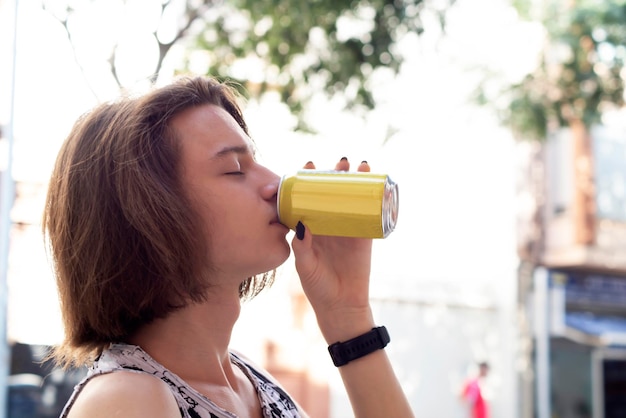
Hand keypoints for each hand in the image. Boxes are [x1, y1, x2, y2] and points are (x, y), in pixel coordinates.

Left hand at [291, 158, 374, 342]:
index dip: (306, 181)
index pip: (305, 198)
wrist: (342, 306)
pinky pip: (369, 212)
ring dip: (354, 180)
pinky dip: (373, 197)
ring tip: (356, 166)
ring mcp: (346, 228)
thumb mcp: (305, 266)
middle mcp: (327, 223)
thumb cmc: (318, 287)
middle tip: (337, 163)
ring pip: (349, 198)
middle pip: (330, 192)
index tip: (306, 167)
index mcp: (309, 227)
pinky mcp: (364, 235)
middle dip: (333, 175)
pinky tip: (375, 182)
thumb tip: (301, 224)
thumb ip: (302, 247)